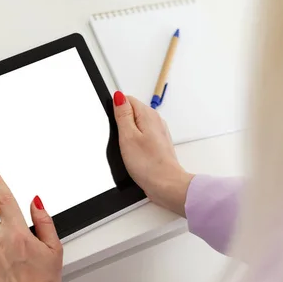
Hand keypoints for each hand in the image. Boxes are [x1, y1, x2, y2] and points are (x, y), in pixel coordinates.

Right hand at [113, 91, 193, 216]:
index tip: (115, 126)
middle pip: (131, 112)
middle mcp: (155, 121)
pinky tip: (134, 155)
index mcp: (148, 115)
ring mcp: (157, 133)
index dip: (116, 110)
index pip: (127, 99)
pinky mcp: (157, 145)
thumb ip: (123, 114)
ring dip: (128, 136)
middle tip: (122, 141)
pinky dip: (135, 144)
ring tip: (128, 150)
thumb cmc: (149, 164)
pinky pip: (141, 137)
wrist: (166, 185)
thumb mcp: (127, 136)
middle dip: (122, 124)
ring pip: (136, 126)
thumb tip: (118, 96)